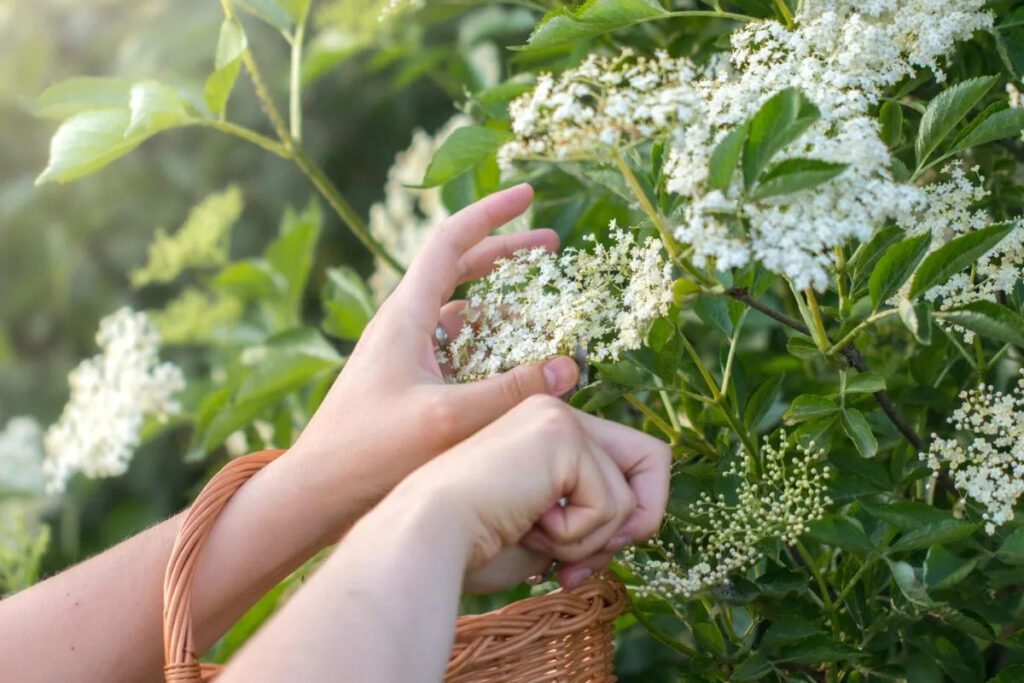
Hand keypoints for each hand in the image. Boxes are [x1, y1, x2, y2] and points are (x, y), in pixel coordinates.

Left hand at [289, 185, 579, 519]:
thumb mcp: (450, 419)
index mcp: (406, 314)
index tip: (529, 194)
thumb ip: (513, 392)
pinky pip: (457, 350)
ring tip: (549, 329)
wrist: (316, 491)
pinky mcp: (408, 381)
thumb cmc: (369, 453)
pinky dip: (489, 350)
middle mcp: (404, 324)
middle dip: (508, 253)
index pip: (451, 241)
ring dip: (505, 313)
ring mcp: (405, 352)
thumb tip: (572, 366)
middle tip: (553, 247)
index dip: (492, 213)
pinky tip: (516, 370)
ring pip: (464, 314)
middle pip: (461, 268)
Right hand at [387, 394, 671, 590]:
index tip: (573, 567)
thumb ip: (592, 520)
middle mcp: (556, 413)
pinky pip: (611, 504)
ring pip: (628, 497)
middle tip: (575, 564)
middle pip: (653, 463)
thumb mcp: (547, 535)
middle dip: (628, 528)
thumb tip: (642, 522)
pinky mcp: (561, 433)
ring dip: (588, 542)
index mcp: (546, 434)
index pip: (627, 466)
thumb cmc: (469, 546)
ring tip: (534, 537)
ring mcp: (559, 417)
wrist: (424, 540)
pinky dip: (577, 537)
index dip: (620, 524)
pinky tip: (529, 526)